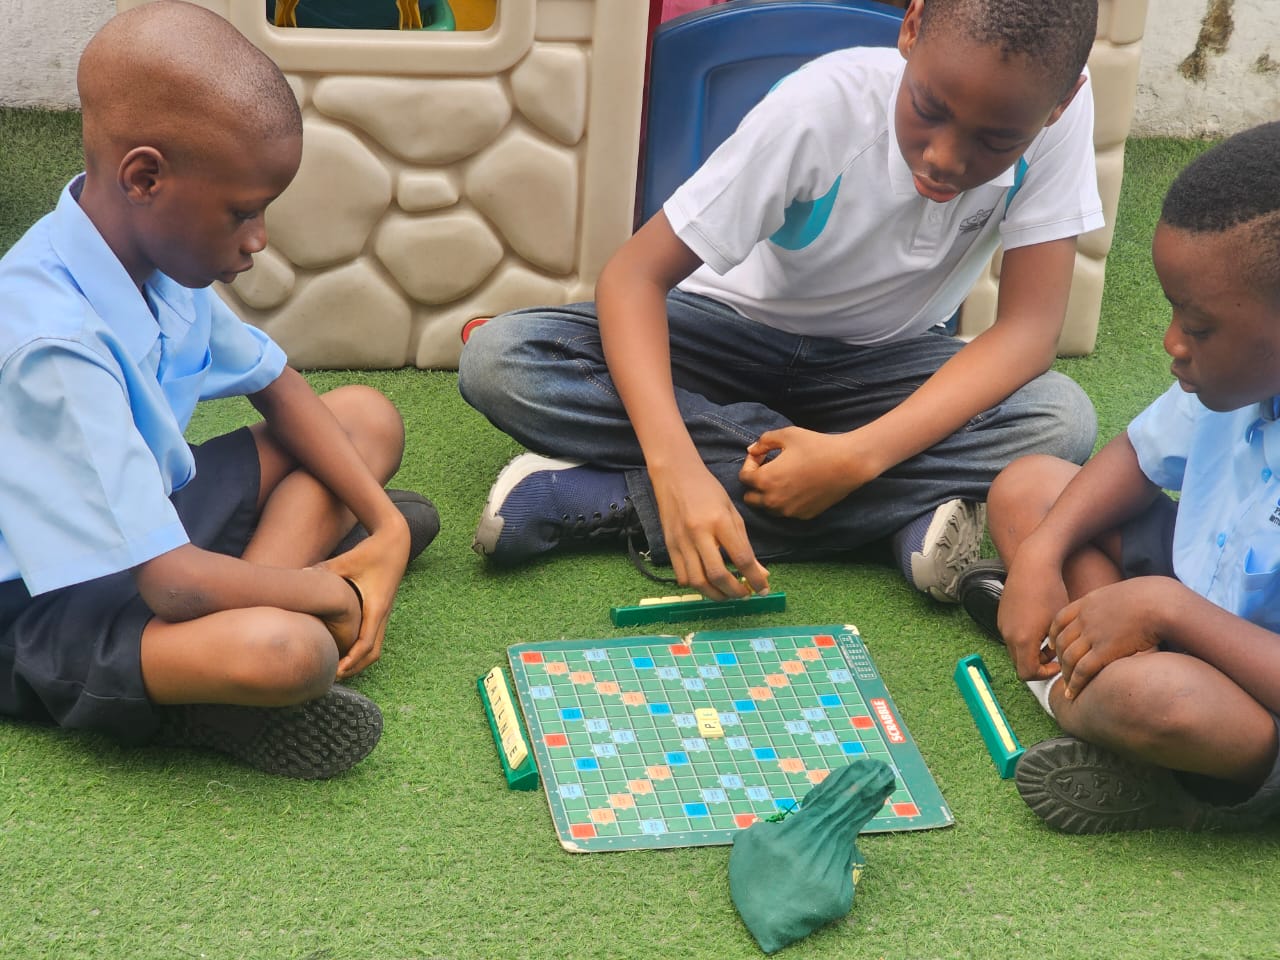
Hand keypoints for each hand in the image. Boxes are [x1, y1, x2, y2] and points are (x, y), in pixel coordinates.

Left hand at [320, 516, 410, 677]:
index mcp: (376, 607)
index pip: (366, 644)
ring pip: (376, 648)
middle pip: (373, 654)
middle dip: (355, 668)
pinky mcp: (381, 610)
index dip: (352, 661)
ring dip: (359, 661)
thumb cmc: (371, 551)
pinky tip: (345, 650)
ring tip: (338, 669)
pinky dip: (362, 650)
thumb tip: (297, 577)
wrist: (395, 543)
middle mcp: (383, 614)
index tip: (336, 672)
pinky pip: (374, 638)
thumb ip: (323, 571)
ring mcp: (384, 614)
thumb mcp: (346, 561)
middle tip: (333, 678)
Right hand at [651, 463, 768, 599]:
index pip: (741, 558)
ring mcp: (681, 542)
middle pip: (717, 575)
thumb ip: (745, 544)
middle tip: (745, 595)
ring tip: (727, 594)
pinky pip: (682, 576)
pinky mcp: (669, 546)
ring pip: (697, 581)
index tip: (763, 589)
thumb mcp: (732, 513)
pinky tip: (707, 583)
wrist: (675, 476)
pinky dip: (697, 586)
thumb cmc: (708, 491)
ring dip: (716, 594)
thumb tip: (760, 572)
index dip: (755, 578)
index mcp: (720, 521)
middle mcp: (698, 533)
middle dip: (735, 592)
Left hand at [740, 427, 861, 518]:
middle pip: (750, 498)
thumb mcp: (787, 435)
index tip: (763, 455)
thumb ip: (763, 442)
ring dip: (769, 495)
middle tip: (769, 469)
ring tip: (783, 478)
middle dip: (755, 484)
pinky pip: (786, 511)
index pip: (743, 478)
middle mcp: (773, 501)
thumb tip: (751, 450)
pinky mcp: (803, 516)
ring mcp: (789, 512)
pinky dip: (786, 501)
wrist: (848, 463)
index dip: (750, 463)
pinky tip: (799, 486)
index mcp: (765, 480)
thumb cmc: (817, 446)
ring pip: (768, 508)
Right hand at [998, 556, 1068, 681]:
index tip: (1058, 663)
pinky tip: (1038, 624)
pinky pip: (1011, 636)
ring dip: (1030, 650)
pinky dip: (1023, 638)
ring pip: (1015, 650)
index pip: (1028, 673)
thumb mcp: (1059, 623)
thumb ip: (1056, 647)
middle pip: (1020, 663)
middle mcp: (1008, 634)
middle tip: (1055, 653)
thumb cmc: (1051, 591)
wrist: (1032, 566)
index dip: (1044, 674)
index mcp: (1022, 639)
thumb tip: (1057, 660)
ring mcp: (1002, 624)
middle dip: (1037, 663)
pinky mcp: (1001, 616)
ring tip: (1048, 637)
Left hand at [1049, 577, 1167, 699]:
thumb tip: (1114, 612)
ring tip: (1066, 687)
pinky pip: (1082, 670)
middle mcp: (1085, 618)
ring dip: (1066, 675)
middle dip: (1058, 658)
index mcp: (1087, 603)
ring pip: (1069, 658)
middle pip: (1062, 642)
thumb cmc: (1151, 599)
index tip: (1053, 646)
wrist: (1160, 602)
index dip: (1054, 635)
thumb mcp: (1120, 595)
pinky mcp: (1104, 650)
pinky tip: (1071, 694)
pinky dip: (1074, 683)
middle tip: (1060, 670)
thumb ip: (1109, 606)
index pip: (1060, 620)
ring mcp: (1092, 634)